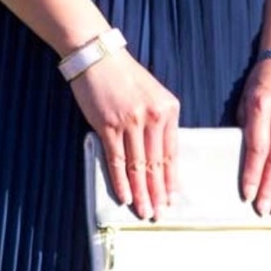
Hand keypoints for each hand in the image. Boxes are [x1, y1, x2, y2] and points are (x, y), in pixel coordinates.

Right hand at [69, 49, 179, 220]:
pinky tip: (125, 197)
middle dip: (158, 192)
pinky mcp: (107, 126)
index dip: (172, 179)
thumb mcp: (153, 94)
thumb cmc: (124, 76)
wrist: (97, 57)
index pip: (172, 152)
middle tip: (160, 214)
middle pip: (157, 164)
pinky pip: (116, 160)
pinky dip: (121, 181)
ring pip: (138, 166)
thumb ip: (159, 121)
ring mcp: (130, 122)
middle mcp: (153, 117)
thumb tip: (160, 155)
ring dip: (142, 193)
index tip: (172, 198)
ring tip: (145, 211)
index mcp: (169, 110)